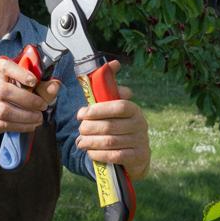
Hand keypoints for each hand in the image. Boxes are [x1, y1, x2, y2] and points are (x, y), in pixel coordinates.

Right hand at [0, 57, 59, 134]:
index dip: (20, 73)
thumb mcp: (29, 85)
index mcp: (1, 70)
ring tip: (39, 117)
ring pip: (5, 111)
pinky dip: (22, 126)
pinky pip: (6, 124)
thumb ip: (43, 86)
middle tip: (43, 105)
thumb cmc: (16, 91)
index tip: (34, 81)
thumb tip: (55, 85)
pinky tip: (33, 124)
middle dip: (28, 100)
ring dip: (26, 116)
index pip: (5, 66)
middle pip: (5, 91)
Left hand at [74, 61, 150, 177]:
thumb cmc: (119, 127)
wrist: (134, 155)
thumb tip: (114, 63)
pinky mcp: (138, 157)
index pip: (118, 106)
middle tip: (79, 131)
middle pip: (110, 126)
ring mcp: (141, 141)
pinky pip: (116, 156)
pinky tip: (90, 153)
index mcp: (134, 109)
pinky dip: (99, 154)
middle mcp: (140, 124)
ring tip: (80, 143)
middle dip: (89, 128)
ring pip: (111, 142)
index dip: (98, 110)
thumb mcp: (114, 108)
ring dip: (91, 142)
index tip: (80, 114)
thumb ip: (110, 88)